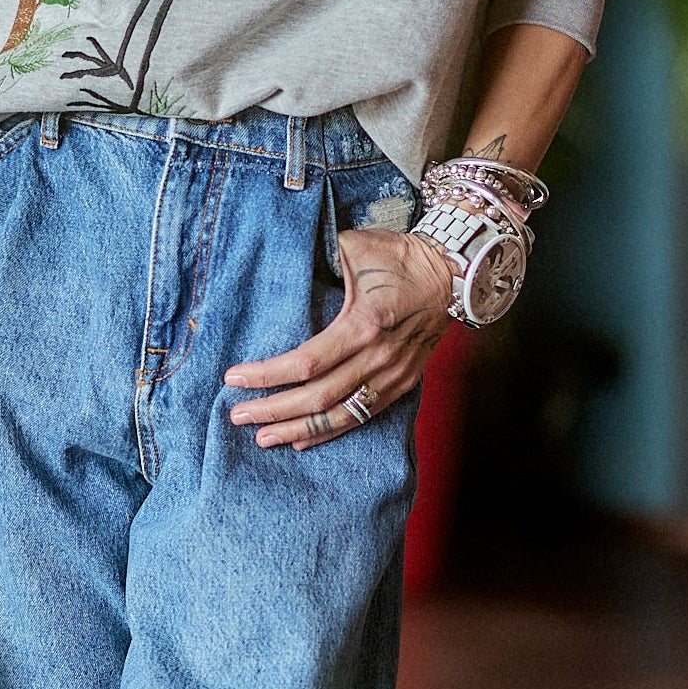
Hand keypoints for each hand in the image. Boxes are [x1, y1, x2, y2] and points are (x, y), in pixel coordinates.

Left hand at [225, 228, 455, 449]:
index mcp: (364, 324)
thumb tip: (279, 266)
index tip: (234, 377)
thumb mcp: (354, 246)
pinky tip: (301, 441)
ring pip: (339, 416)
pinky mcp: (403, 384)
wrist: (453, 272)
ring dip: (297, 430)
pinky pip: (362, 417)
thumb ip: (317, 258)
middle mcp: (379, 357)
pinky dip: (330, 432)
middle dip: (273, 410)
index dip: (267, 375)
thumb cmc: (399, 255)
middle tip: (238, 415)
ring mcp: (393, 375)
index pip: (306, 362)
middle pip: (317, 398)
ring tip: (262, 437)